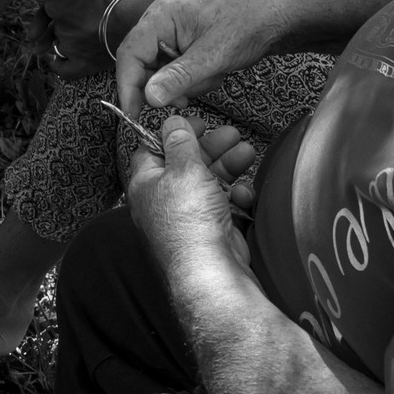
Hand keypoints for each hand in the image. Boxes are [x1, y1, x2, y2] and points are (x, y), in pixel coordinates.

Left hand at [31, 0, 132, 76]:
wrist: (132, 24)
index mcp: (56, 3)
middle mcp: (58, 26)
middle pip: (50, 24)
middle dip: (48, 23)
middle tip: (43, 26)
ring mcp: (70, 47)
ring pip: (55, 46)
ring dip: (53, 43)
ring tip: (52, 43)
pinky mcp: (82, 65)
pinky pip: (64, 69)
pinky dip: (60, 66)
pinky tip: (59, 63)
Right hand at [115, 0, 288, 117]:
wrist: (275, 15)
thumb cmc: (247, 25)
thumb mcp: (213, 55)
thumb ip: (179, 77)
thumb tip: (149, 98)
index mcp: (161, 16)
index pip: (130, 53)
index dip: (127, 85)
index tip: (133, 115)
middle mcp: (160, 22)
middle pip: (142, 64)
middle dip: (164, 85)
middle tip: (184, 101)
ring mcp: (172, 33)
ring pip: (160, 71)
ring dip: (184, 83)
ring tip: (212, 76)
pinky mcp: (184, 44)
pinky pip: (175, 70)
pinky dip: (192, 80)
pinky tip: (213, 74)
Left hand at [127, 114, 256, 271]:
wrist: (211, 273)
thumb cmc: (188, 221)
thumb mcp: (183, 168)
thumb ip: (180, 141)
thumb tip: (171, 120)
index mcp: (146, 184)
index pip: (154, 149)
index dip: (175, 132)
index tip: (196, 121)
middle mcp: (165, 201)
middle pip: (187, 164)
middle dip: (211, 147)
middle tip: (231, 134)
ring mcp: (190, 218)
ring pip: (210, 183)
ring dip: (229, 166)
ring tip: (247, 153)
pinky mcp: (213, 232)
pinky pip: (224, 206)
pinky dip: (236, 197)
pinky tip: (244, 193)